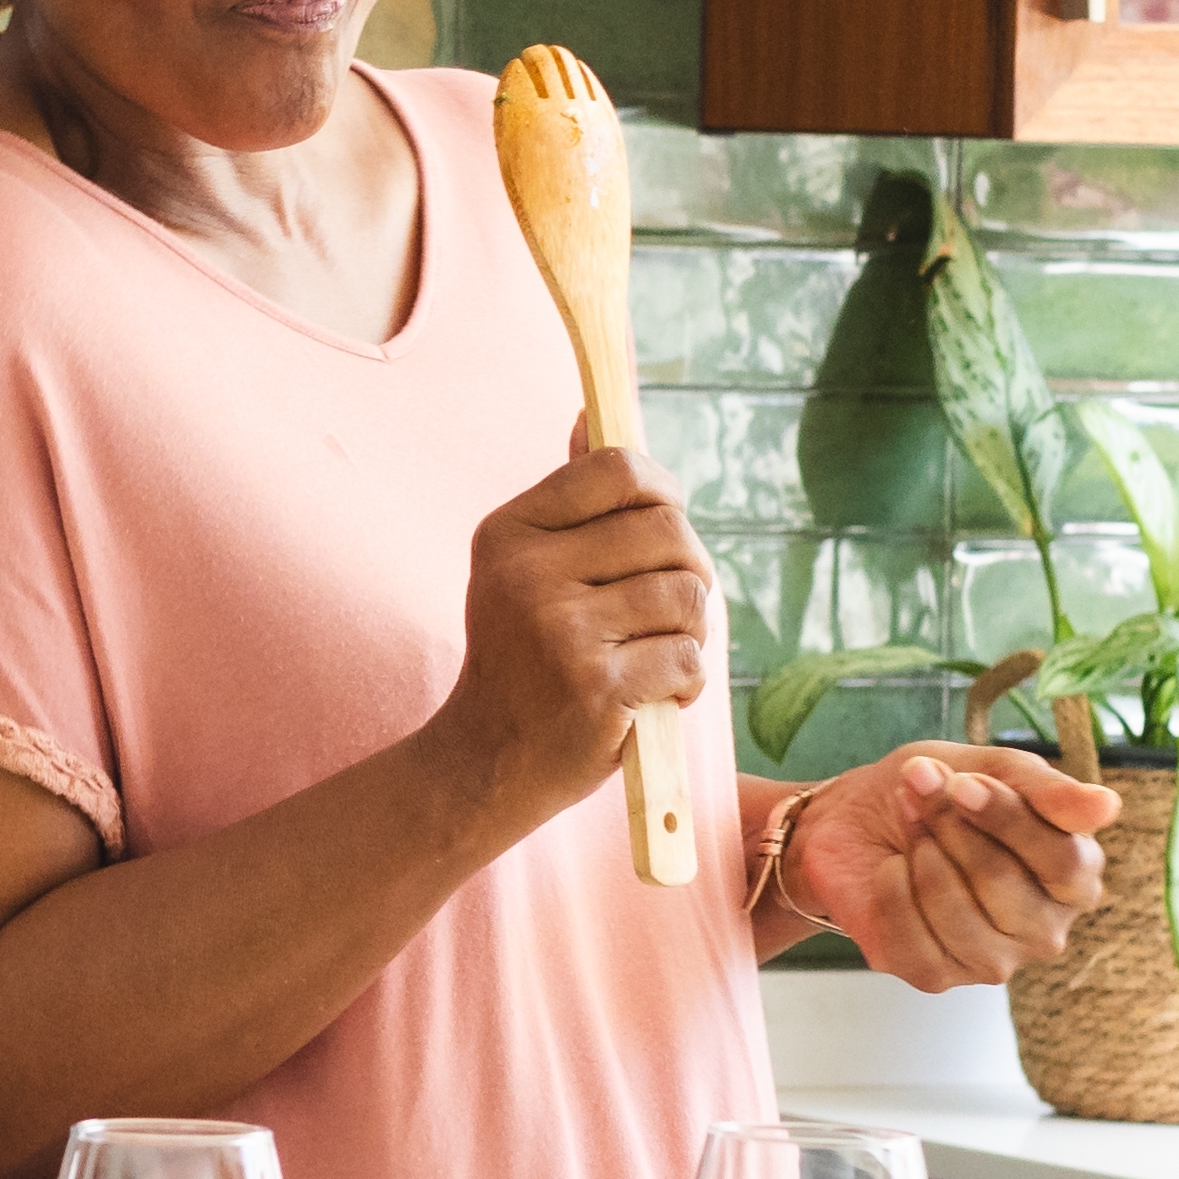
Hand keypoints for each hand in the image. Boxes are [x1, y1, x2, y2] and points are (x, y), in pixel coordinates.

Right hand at [436, 440, 715, 825]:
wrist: (487, 763)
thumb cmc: (523, 658)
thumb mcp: (523, 568)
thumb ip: (568, 500)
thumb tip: (591, 415)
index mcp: (509, 532)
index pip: (618, 469)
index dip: (663, 489)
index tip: (665, 523)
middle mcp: (527, 574)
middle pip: (668, 530)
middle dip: (691, 568)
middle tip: (673, 605)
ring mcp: (561, 632)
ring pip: (688, 597)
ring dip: (690, 632)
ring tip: (656, 654)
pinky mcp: (597, 689)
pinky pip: (688, 657)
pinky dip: (686, 682)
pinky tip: (653, 697)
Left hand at [778, 743, 1111, 991]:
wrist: (855, 817)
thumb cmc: (939, 791)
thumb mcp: (993, 769)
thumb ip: (1049, 791)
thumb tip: (1107, 807)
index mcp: (1074, 874)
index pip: (1064, 861)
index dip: (1008, 819)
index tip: (963, 783)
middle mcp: (1044, 926)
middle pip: (1004, 885)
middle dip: (951, 828)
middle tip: (921, 792)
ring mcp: (994, 959)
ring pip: (958, 915)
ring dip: (920, 855)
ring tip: (908, 826)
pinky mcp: (938, 976)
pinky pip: (914, 940)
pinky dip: (892, 891)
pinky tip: (892, 869)